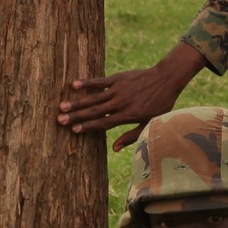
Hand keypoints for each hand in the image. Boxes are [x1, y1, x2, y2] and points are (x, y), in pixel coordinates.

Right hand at [57, 43, 205, 149]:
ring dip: (77, 102)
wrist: (167, 79)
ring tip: (62, 106)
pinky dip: (87, 83)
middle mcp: (120, 103)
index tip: (73, 130)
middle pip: (95, 111)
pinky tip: (73, 84)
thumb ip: (131, 136)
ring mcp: (118, 90)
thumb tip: (114, 149)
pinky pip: (100, 81)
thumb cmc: (160, 103)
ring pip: (94, 97)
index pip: (103, 123)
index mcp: (127, 115)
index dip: (88, 127)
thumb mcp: (150, 122)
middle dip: (77, 116)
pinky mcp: (118, 78)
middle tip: (60, 120)